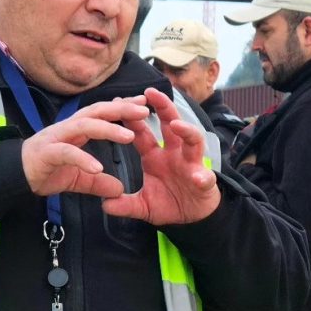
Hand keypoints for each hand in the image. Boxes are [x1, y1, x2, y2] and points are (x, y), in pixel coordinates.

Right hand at [21, 97, 149, 197]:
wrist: (14, 177)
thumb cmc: (45, 170)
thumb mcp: (78, 179)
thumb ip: (97, 182)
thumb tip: (118, 190)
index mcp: (77, 130)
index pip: (103, 113)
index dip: (122, 108)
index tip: (143, 105)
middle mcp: (68, 128)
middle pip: (97, 111)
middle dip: (121, 109)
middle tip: (144, 110)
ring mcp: (57, 138)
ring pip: (85, 126)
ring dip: (108, 129)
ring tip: (129, 136)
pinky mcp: (47, 153)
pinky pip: (67, 153)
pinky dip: (83, 159)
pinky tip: (98, 168)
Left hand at [102, 88, 220, 224]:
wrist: (192, 218)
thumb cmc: (168, 204)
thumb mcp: (143, 206)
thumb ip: (125, 205)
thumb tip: (105, 205)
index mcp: (155, 156)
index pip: (142, 132)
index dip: (131, 118)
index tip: (118, 102)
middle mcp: (174, 154)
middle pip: (170, 124)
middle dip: (162, 107)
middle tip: (151, 92)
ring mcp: (191, 164)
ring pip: (193, 141)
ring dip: (186, 131)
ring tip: (176, 126)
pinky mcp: (205, 181)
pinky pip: (205, 176)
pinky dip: (203, 176)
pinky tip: (198, 178)